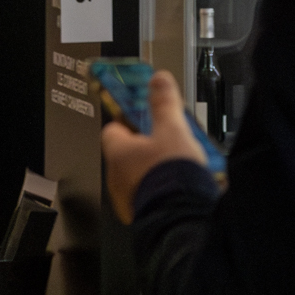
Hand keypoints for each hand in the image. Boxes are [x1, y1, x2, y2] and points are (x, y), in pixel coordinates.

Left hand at [101, 69, 211, 224]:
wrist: (181, 215)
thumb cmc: (171, 170)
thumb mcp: (172, 128)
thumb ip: (164, 103)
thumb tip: (158, 79)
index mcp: (118, 152)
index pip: (112, 130)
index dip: (129, 123)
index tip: (145, 119)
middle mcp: (116, 177)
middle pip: (125, 154)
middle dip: (144, 147)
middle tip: (167, 142)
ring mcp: (126, 198)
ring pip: (135, 175)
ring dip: (151, 169)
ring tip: (175, 165)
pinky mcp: (141, 214)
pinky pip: (145, 195)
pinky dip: (157, 189)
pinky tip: (176, 186)